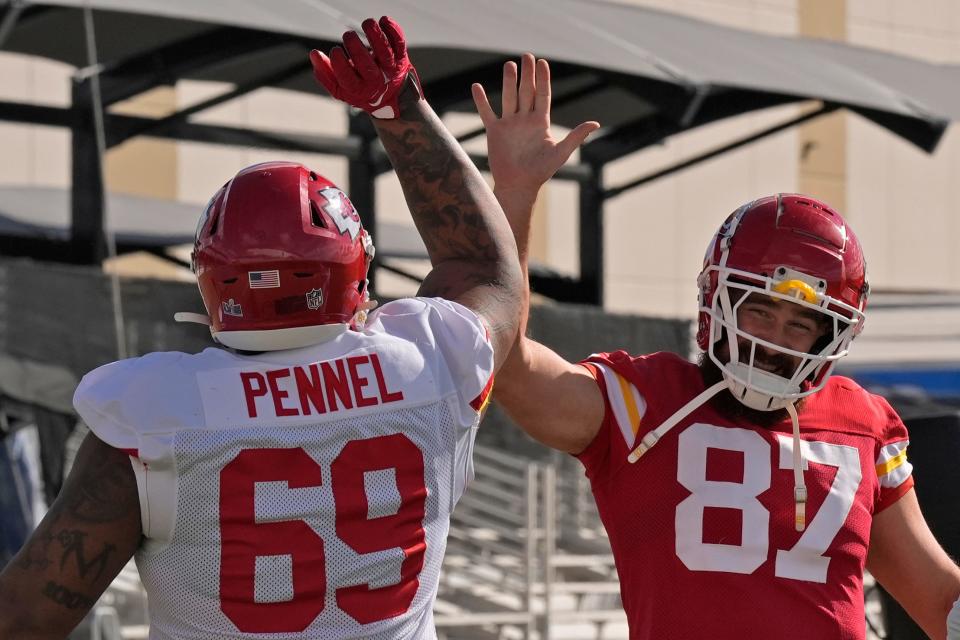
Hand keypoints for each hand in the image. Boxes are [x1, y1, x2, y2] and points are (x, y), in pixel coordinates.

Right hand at [310, 16, 422, 118]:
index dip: (340, 65)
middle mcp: (375, 81)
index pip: (348, 79)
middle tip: (348, 35)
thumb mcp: (341, 89)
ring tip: (367, 23)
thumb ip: (326, 74)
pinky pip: (399, 44)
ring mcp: (389, 70)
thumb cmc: (361, 89)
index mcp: (358, 90)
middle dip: (356, 48)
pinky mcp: (400, 58)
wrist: (393, 97)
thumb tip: (314, 55)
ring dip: (376, 36)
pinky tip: (384, 20)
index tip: (335, 51)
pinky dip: (393, 31)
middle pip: (366, 66)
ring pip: (384, 54)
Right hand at [472, 54, 598, 196]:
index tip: (542, 63)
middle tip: (527, 56)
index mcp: (541, 122)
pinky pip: (487, 113)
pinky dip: (481, 100)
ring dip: (509, 81)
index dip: (543, 79)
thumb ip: (576, 136)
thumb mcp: (561, 152)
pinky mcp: (495, 132)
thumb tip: (595, 123)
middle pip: (526, 92)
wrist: (519, 185)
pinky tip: (476, 86)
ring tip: (509, 65)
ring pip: (509, 97)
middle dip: (527, 74)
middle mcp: (525, 120)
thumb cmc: (541, 172)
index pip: (543, 95)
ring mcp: (509, 124)